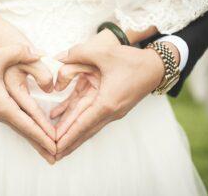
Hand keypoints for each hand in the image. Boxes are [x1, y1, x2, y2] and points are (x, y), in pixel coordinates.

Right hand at [0, 45, 56, 163]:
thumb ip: (19, 52)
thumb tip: (38, 53)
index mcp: (2, 104)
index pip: (26, 124)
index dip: (42, 135)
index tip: (55, 146)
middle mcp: (0, 113)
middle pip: (25, 132)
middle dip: (41, 144)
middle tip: (57, 157)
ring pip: (21, 129)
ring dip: (35, 140)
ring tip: (48, 151)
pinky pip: (16, 123)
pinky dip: (27, 131)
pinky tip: (34, 134)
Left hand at [54, 30, 170, 159]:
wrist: (156, 67)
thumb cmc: (132, 60)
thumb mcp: (104, 52)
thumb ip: (78, 53)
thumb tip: (58, 58)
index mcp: (107, 102)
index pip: (82, 124)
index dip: (67, 136)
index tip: (55, 148)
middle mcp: (110, 111)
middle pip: (84, 131)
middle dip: (68, 143)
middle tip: (51, 156)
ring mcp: (112, 111)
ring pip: (87, 126)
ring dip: (73, 136)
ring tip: (58, 147)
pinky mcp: (112, 106)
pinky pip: (91, 116)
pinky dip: (77, 121)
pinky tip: (63, 120)